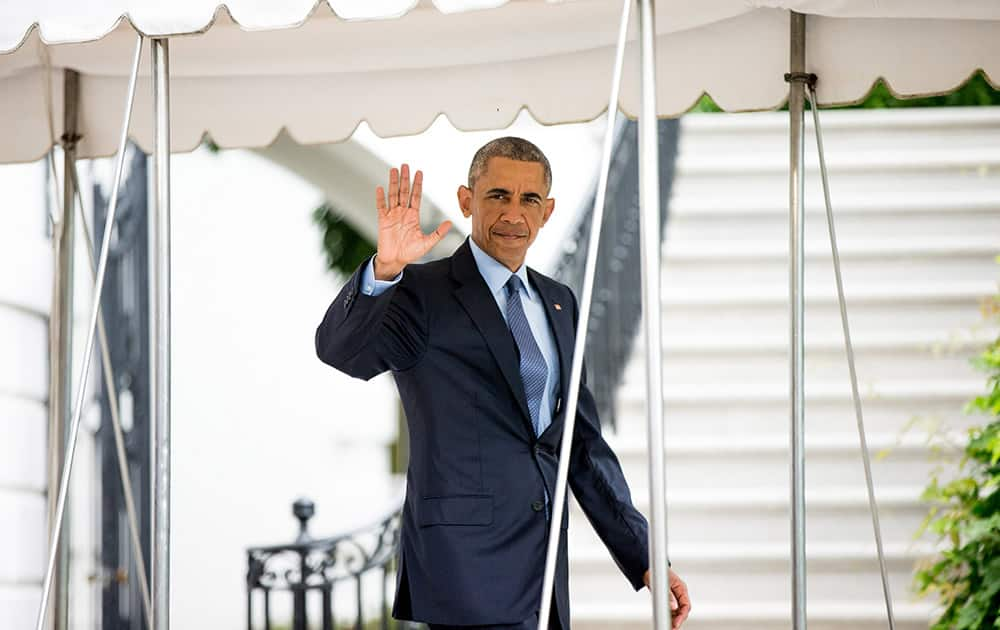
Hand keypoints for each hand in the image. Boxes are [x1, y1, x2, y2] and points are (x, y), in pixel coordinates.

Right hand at [374, 164, 451, 279]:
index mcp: (413, 216)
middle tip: (405, 165)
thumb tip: (449, 223)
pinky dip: (380, 198)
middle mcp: (403, 212)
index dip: (417, 184)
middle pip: (404, 192)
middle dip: (405, 179)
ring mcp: (392, 215)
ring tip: (394, 170)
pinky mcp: (383, 221)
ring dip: (393, 183)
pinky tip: (380, 188)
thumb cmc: (410, 253)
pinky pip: (381, 207)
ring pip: (392, 195)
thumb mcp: (427, 243)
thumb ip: (438, 233)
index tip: (419, 172)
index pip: (416, 196)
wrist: (396, 261)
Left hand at [643, 568, 690, 628]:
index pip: (686, 605)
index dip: (682, 615)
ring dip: (674, 620)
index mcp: (681, 588)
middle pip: (683, 610)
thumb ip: (668, 596)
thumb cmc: (654, 572)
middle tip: (672, 628)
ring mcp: (675, 597)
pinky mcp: (669, 599)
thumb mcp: (660, 583)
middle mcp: (679, 593)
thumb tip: (673, 607)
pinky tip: (666, 622)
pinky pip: (672, 611)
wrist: (647, 569)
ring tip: (669, 627)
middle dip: (678, 620)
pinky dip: (670, 617)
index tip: (676, 623)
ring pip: (678, 612)